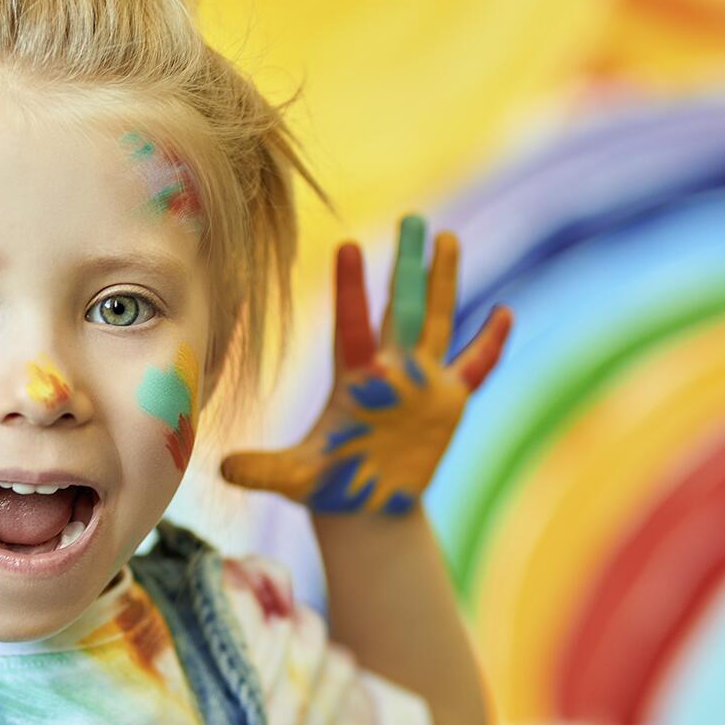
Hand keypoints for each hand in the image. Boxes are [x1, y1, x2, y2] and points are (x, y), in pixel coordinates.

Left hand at [221, 213, 511, 515]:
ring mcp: (422, 382)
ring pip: (436, 322)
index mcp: (354, 380)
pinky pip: (475, 367)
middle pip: (400, 308)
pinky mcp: (448, 402)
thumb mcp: (295, 478)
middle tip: (412, 218)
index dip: (351, 290)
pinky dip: (490, 343)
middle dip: (408, 265)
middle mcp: (390, 370)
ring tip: (446, 240)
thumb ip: (263, 470)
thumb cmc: (327, 487)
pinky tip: (503, 313)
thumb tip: (220, 469)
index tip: (348, 245)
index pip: (352, 326)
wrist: (364, 506)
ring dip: (443, 283)